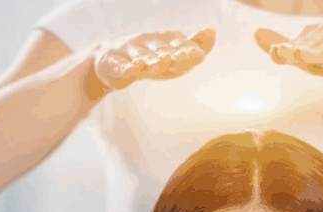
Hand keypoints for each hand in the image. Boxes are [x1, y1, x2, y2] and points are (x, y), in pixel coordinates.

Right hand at [92, 28, 215, 90]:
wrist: (109, 59)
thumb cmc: (149, 58)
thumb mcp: (172, 54)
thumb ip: (194, 45)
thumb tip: (212, 31)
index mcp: (163, 41)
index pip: (178, 43)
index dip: (188, 49)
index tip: (199, 55)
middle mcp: (147, 43)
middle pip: (160, 49)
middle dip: (171, 54)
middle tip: (182, 58)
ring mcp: (129, 52)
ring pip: (141, 56)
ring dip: (151, 60)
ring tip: (161, 62)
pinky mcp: (113, 63)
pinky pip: (120, 65)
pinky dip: (127, 66)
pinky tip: (133, 68)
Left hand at [254, 16, 322, 76]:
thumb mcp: (315, 50)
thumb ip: (287, 47)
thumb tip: (256, 35)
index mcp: (317, 35)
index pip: (299, 42)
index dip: (287, 48)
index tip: (275, 51)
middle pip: (313, 42)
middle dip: (299, 48)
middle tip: (283, 52)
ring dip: (318, 50)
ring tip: (303, 54)